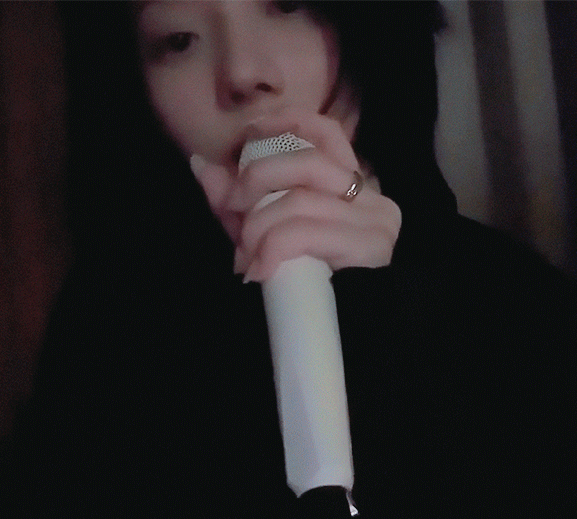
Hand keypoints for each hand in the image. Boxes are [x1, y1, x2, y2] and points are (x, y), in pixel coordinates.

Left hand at [189, 108, 401, 281]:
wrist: (345, 338)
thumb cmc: (305, 286)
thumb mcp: (264, 235)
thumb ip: (236, 202)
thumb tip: (200, 164)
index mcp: (352, 188)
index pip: (327, 134)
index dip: (289, 122)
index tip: (251, 133)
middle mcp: (371, 197)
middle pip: (306, 162)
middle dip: (257, 181)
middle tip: (233, 211)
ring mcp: (376, 220)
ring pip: (299, 200)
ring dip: (259, 228)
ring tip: (246, 257)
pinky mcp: (371, 246)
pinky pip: (305, 231)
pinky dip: (273, 248)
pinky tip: (260, 271)